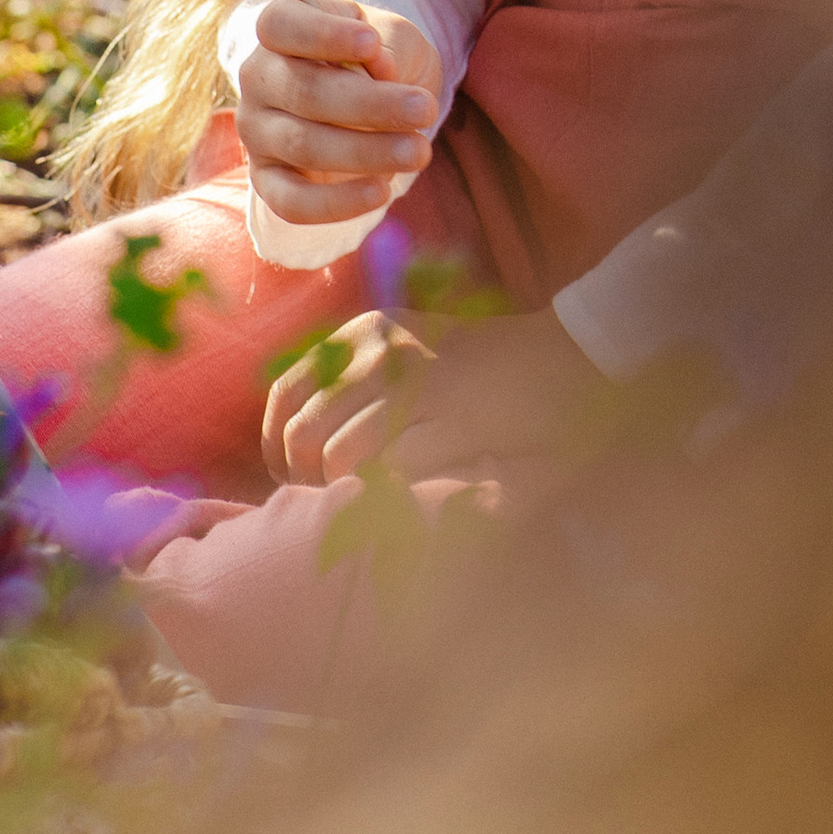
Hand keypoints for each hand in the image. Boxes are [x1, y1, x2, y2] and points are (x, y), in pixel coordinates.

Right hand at [236, 0, 440, 230]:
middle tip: (424, 110)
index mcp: (280, 28)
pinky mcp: (267, 179)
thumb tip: (382, 69)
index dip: (322, 33)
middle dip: (369, 104)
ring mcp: (257, 130)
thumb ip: (388, 46)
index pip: (281, 24)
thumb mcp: (394, 37)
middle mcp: (258, 77)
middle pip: (303, 90)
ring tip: (418, 152)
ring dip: (365, 151)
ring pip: (303, 144)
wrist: (375, 106)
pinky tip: (380, 192)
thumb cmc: (382, 59)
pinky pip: (290, 200)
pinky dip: (336, 202)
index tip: (372, 42)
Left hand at [262, 305, 598, 489]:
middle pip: (305, 434)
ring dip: (343, 492)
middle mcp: (381, 352)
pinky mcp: (451, 418)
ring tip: (361, 500)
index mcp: (363, 332)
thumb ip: (354, 384)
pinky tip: (400, 497)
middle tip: (327, 499)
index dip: (275, 444)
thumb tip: (296, 445)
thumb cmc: (477, 368)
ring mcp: (417, 384)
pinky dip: (386, 493)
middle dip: (306, 480)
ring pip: (339, 456)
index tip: (289, 474)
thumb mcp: (406, 352)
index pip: (284, 393)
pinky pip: (392, 469)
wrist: (557, 359)